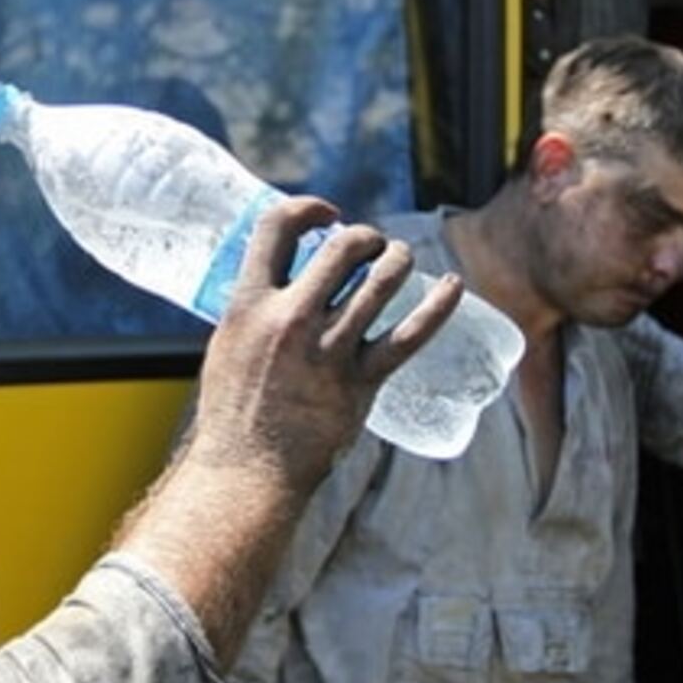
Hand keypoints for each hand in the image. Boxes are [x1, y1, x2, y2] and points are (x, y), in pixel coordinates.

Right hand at [185, 196, 461, 489]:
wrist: (248, 473)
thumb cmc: (234, 413)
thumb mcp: (229, 345)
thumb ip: (257, 311)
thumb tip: (286, 282)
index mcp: (249, 305)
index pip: (277, 227)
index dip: (308, 209)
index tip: (327, 215)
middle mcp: (291, 320)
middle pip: (343, 248)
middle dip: (366, 237)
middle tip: (371, 246)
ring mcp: (329, 351)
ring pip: (382, 281)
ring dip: (399, 260)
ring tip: (400, 259)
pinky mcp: (360, 382)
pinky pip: (409, 336)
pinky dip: (437, 307)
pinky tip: (453, 287)